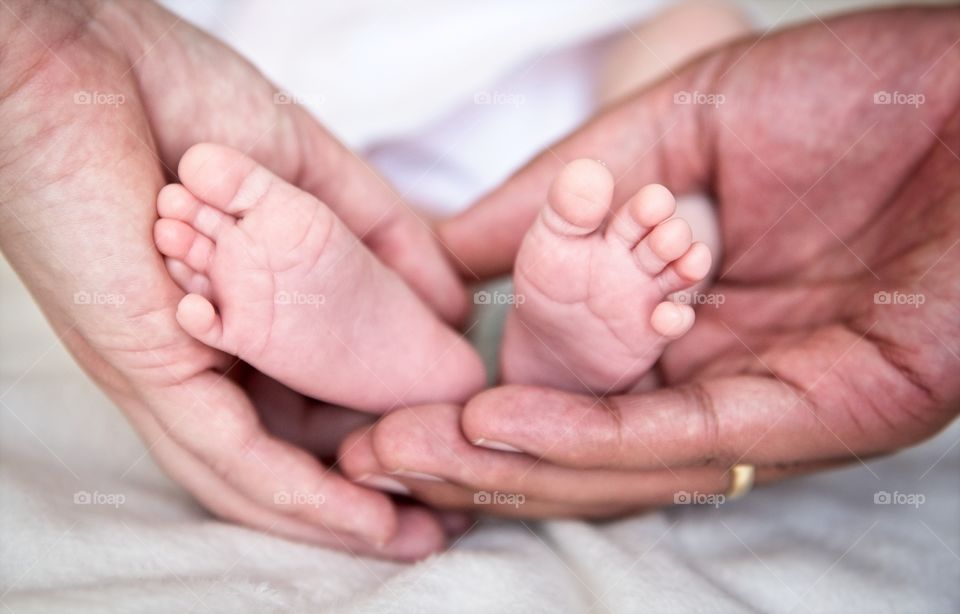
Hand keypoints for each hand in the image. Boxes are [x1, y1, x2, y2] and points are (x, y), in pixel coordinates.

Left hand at [0, 0, 462, 556]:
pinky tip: (362, 519)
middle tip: (434, 525)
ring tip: (410, 541)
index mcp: (229, 315)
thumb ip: (385, 235)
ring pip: (254, 476)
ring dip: (337, 519)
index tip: (440, 453)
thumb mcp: (311, 173)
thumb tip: (452, 307)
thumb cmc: (178, 95)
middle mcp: (198, 357)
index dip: (375, 432)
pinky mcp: (155, 366)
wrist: (84, 50)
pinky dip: (301, 496)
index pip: (311, 398)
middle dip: (360, 498)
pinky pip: (230, 454)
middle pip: (285, 452)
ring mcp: (172, 368)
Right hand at [338, 7, 959, 514]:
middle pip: (577, 438)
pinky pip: (685, 439)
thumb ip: (562, 194)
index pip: (561, 375)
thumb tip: (453, 248)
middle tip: (370, 454)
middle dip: (468, 453)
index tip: (383, 392)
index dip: (473, 390)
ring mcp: (768, 403)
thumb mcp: (672, 131)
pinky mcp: (821, 415)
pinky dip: (587, 437)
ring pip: (620, 459)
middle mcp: (715, 373)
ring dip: (508, 462)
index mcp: (683, 315)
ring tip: (409, 453)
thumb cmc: (849, 97)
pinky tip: (498, 428)